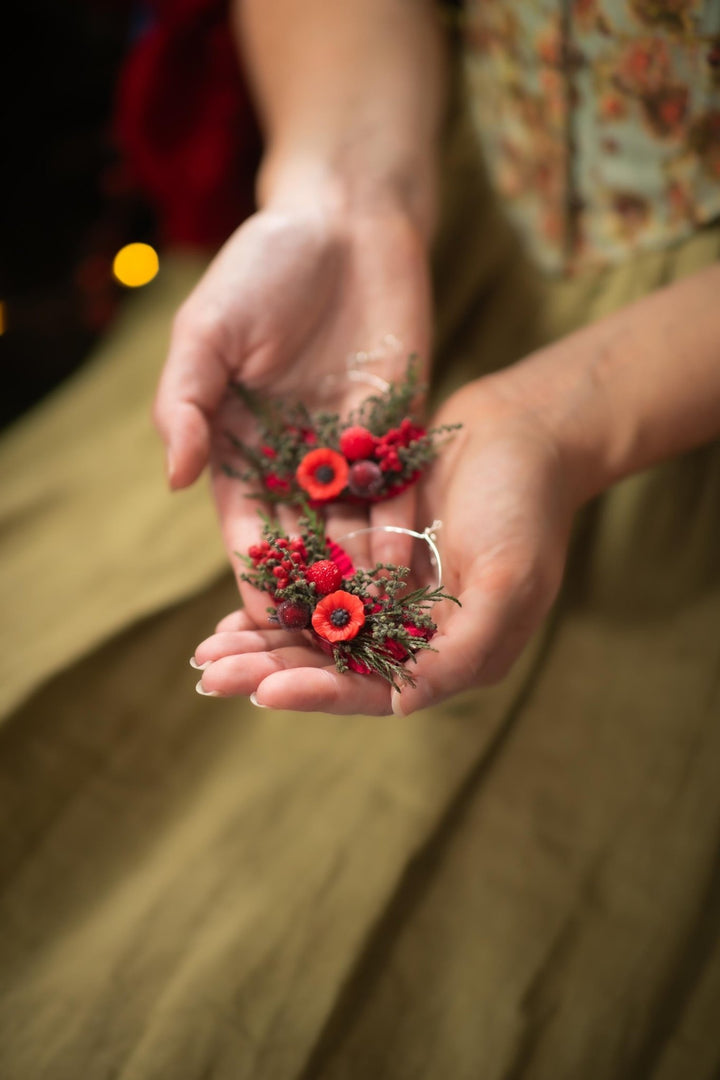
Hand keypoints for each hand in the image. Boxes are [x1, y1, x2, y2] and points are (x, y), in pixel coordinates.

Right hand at [154, 196, 431, 618]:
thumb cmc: (263, 268)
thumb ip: (186, 403)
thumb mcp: (207, 331)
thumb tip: (173, 479)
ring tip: (372, 622)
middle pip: (302, 543)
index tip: (261, 622)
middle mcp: (296, 461)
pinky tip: (412, 567)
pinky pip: (401, 489)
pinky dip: (404, 528)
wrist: (345, 221)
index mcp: (242, 447)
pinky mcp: (399, 432)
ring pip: (354, 527)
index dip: (253, 573)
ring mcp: (351, 451)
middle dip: (310, 593)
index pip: (246, 527)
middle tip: (322, 646)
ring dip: (359, 575)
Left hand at [192, 375, 579, 711]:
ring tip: (205, 650)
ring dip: (264, 640)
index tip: (264, 691)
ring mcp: (392, 596)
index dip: (320, 692)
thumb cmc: (526, 505)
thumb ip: (461, 649)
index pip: (376, 689)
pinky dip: (281, 595)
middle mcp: (418, 635)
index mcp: (454, 655)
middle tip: (210, 674)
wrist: (524, 429)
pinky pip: (318, 585)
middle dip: (272, 670)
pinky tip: (240, 601)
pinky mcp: (372, 556)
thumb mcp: (509, 579)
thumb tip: (400, 704)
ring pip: (317, 629)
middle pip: (334, 666)